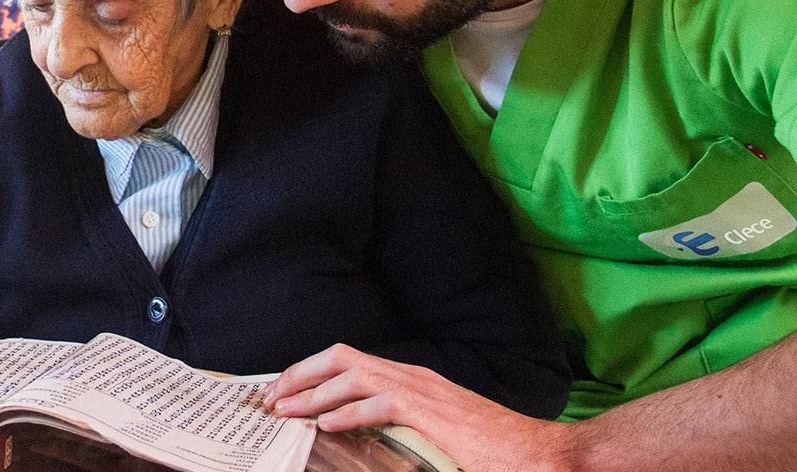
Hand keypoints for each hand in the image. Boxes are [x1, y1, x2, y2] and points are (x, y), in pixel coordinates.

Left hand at [263, 344, 572, 471]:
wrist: (541, 454)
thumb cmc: (489, 448)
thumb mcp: (432, 430)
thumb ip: (397, 422)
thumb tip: (352, 428)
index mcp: (410, 377)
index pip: (348, 359)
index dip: (310, 371)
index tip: (281, 390)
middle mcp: (412, 374)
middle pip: (341, 356)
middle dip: (300, 374)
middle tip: (270, 397)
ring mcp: (423, 389)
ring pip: (353, 375)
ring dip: (314, 392)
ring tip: (286, 411)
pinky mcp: (433, 412)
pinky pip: (380, 404)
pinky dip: (348, 412)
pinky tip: (326, 426)